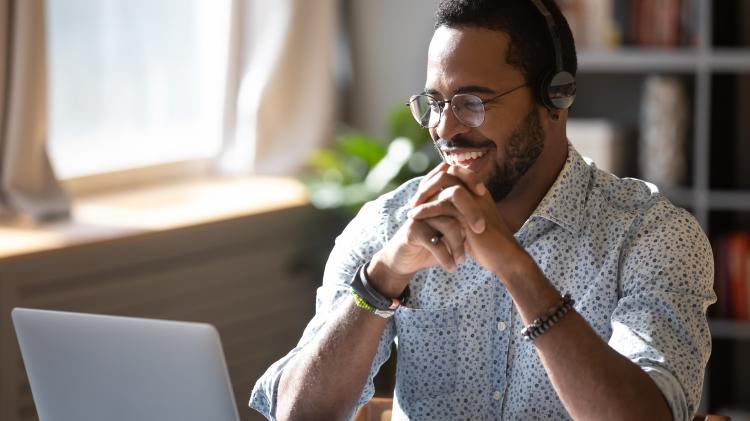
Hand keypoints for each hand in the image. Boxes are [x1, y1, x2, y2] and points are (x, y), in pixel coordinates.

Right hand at [366, 164, 475, 296]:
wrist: (405, 260)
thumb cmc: (432, 244)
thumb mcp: (450, 231)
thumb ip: (464, 219)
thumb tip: (491, 215)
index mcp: (438, 197)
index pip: (455, 177)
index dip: (470, 179)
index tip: (484, 193)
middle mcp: (428, 202)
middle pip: (454, 196)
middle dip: (471, 213)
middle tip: (480, 230)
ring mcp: (419, 215)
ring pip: (449, 224)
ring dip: (458, 245)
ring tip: (462, 261)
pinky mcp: (412, 231)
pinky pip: (435, 242)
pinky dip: (446, 257)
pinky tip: (451, 267)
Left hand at [407, 165, 523, 275]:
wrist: (503, 258)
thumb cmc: (487, 245)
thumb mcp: (469, 224)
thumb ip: (457, 213)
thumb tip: (439, 208)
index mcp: (478, 191)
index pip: (453, 171)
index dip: (435, 179)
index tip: (422, 194)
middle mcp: (477, 191)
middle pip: (447, 172)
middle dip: (428, 183)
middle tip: (414, 200)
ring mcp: (474, 200)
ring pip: (444, 184)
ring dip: (424, 194)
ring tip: (411, 208)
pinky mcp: (470, 214)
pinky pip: (443, 204)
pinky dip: (426, 209)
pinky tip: (414, 216)